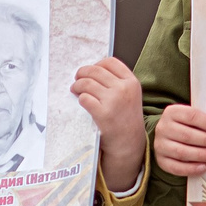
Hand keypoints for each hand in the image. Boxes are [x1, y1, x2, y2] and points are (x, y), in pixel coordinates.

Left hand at [71, 57, 144, 191]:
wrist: (129, 143)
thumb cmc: (126, 118)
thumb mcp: (130, 95)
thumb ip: (117, 82)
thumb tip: (91, 69)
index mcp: (132, 82)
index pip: (110, 62)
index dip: (96, 64)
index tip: (90, 71)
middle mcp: (124, 89)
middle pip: (95, 70)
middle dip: (82, 73)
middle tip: (77, 79)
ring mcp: (114, 100)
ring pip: (87, 83)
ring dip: (77, 85)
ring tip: (74, 90)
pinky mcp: (103, 113)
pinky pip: (84, 98)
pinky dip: (80, 99)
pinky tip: (81, 103)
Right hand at [152, 103, 205, 178]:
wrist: (168, 137)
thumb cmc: (187, 126)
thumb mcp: (193, 118)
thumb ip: (204, 122)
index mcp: (172, 113)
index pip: (190, 116)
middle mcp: (163, 128)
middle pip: (186, 135)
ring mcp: (159, 145)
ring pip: (181, 152)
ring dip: (200, 154)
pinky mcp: (161, 160)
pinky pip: (175, 167)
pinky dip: (190, 168)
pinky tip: (203, 167)